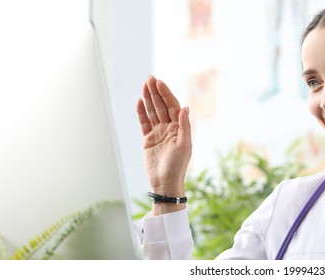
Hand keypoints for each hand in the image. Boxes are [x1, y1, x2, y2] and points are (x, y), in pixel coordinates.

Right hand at [136, 76, 191, 213]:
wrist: (164, 183)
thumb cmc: (177, 167)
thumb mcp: (185, 146)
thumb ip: (185, 126)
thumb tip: (185, 108)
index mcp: (180, 128)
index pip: (172, 106)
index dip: (166, 94)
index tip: (159, 83)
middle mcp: (169, 128)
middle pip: (161, 106)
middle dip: (156, 92)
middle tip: (149, 78)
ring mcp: (158, 133)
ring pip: (152, 112)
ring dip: (148, 99)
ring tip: (144, 85)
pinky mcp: (148, 140)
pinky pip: (144, 123)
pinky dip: (141, 112)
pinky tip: (139, 102)